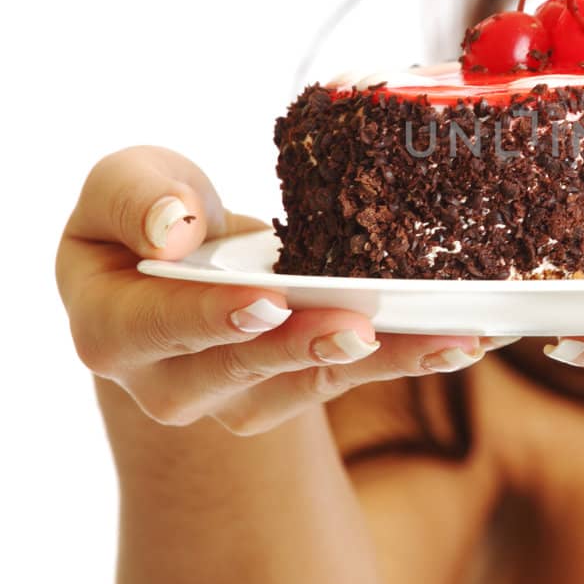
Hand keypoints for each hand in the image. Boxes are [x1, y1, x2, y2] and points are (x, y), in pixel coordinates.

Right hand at [55, 146, 516, 434]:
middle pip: (246, 365)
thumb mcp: (123, 186)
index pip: (160, 324)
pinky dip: (413, 353)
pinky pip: (357, 373)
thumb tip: (174, 227)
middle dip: (307, 343)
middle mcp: (174, 383)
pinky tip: (469, 338)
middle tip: (360, 326)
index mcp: (114, 331)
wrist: (178, 269)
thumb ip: (135, 198)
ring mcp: (241, 397)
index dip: (212, 316)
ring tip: (448, 339)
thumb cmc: (147, 215)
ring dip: (386, 358)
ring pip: (315, 379)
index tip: (265, 301)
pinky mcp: (299, 389)